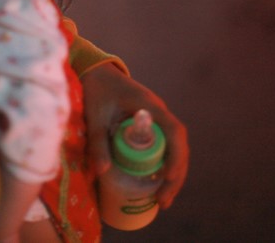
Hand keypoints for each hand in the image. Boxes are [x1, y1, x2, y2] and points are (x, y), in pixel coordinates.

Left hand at [82, 63, 188, 208]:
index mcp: (150, 107)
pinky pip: (165, 146)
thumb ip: (97, 142)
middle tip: (163, 202)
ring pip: (174, 148)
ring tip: (161, 200)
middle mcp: (159, 113)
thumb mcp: (95, 117)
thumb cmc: (96, 91)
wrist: (96, 72)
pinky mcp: (151, 124)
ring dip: (173, 173)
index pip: (174, 132)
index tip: (167, 179)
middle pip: (179, 146)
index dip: (176, 156)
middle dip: (175, 176)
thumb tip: (101, 173)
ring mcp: (157, 119)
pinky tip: (157, 184)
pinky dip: (165, 165)